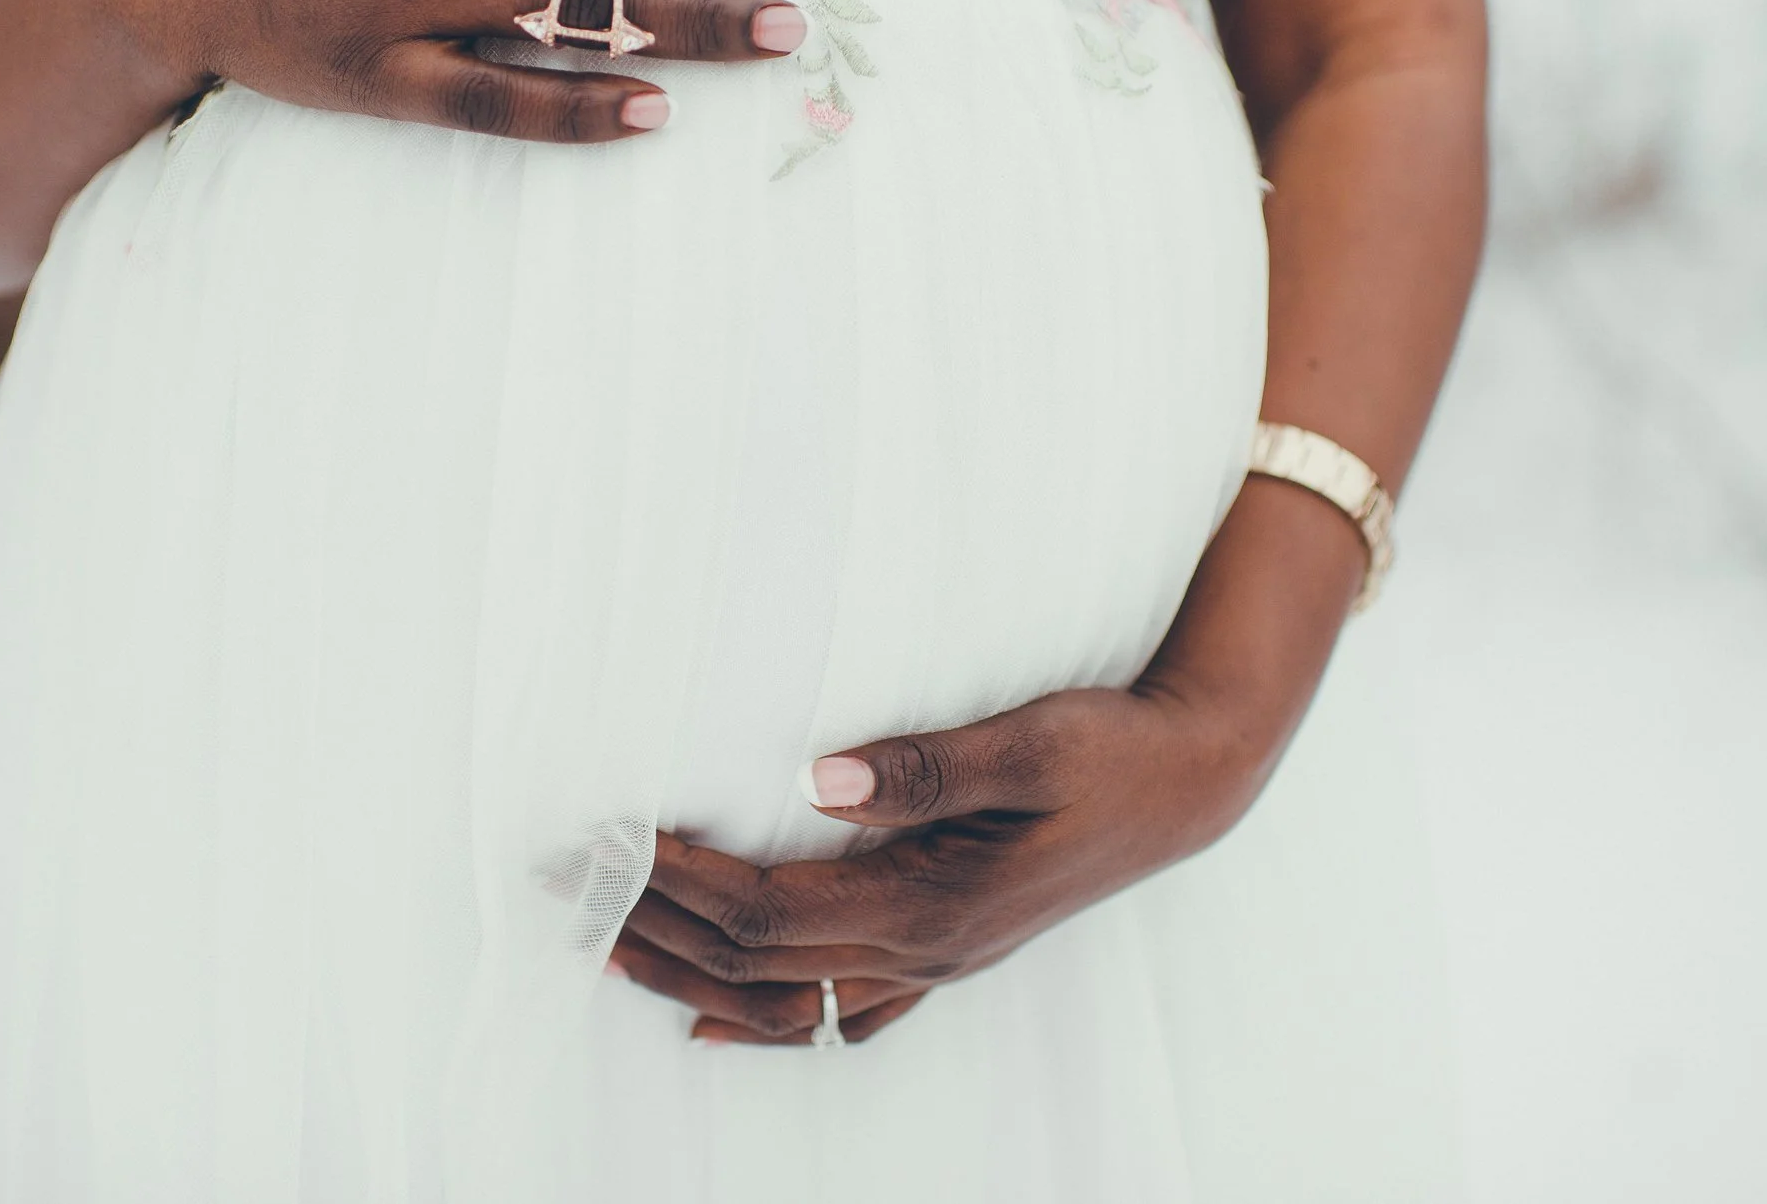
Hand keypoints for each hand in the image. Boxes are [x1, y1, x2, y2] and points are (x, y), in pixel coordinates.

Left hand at [611, 681, 1284, 1045]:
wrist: (1194, 782)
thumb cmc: (1114, 748)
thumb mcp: (1030, 739)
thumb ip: (926, 765)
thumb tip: (820, 776)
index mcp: (934, 905)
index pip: (769, 912)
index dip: (683, 883)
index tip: (615, 845)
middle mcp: (925, 952)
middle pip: (758, 965)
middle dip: (662, 927)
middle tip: (573, 887)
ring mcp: (936, 963)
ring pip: (788, 997)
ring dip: (695, 976)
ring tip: (613, 948)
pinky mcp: (948, 948)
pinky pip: (840, 1010)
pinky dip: (768, 1020)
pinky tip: (720, 1026)